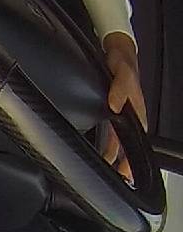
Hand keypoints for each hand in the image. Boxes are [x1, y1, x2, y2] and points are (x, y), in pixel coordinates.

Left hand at [101, 31, 145, 183]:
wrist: (116, 51)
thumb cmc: (123, 61)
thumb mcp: (123, 71)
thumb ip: (120, 87)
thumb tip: (114, 104)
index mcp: (135, 109)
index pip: (135, 139)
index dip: (130, 158)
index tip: (126, 174)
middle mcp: (128, 114)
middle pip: (125, 145)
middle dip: (120, 164)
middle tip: (114, 180)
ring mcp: (119, 113)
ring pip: (116, 140)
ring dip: (111, 156)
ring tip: (105, 171)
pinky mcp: (109, 111)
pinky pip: (108, 132)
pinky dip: (103, 144)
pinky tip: (95, 151)